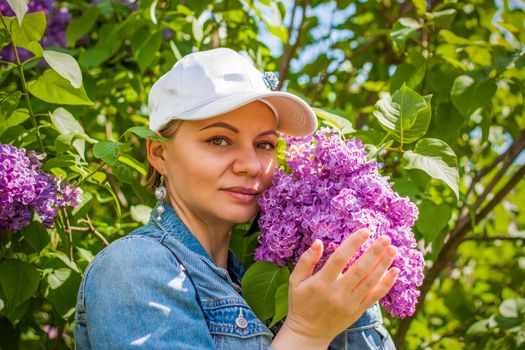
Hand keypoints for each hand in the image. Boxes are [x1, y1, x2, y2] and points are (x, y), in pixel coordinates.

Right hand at [272, 229, 398, 349]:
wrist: (308, 333)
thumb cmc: (300, 303)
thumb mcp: (295, 281)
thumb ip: (306, 260)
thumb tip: (318, 242)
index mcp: (321, 282)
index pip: (340, 258)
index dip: (354, 243)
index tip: (365, 231)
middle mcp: (338, 292)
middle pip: (360, 269)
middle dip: (375, 252)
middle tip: (386, 238)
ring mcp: (350, 303)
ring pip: (371, 281)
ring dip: (384, 264)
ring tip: (393, 249)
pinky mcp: (357, 311)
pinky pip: (375, 296)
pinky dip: (387, 283)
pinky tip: (395, 271)